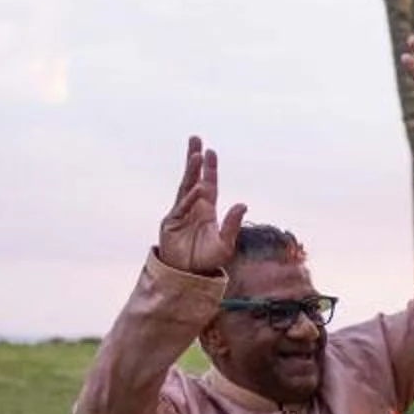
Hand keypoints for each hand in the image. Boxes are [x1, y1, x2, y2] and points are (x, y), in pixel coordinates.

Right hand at [156, 136, 245, 276]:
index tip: (210, 151)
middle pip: (194, 178)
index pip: (210, 184)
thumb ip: (233, 224)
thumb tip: (243, 203)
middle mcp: (193, 207)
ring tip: (196, 155)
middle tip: (195, 138)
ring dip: (191, 171)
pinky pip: (182, 207)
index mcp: (207, 210)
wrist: (189, 275)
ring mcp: (180, 213)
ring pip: (185, 187)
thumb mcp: (226, 244)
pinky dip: (190, 198)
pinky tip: (198, 188)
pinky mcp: (171, 223)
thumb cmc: (208, 260)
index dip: (210, 168)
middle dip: (195, 159)